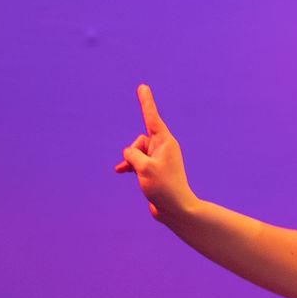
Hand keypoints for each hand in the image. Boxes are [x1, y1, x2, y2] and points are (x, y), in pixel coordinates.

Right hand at [114, 83, 192, 221]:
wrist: (176, 210)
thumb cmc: (164, 188)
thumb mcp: (143, 168)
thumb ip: (132, 155)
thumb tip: (128, 155)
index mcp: (166, 142)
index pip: (152, 117)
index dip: (145, 101)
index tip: (142, 87)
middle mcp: (164, 148)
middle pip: (140, 140)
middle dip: (134, 152)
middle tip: (144, 170)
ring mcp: (159, 159)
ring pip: (136, 152)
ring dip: (131, 162)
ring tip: (139, 177)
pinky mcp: (154, 169)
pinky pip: (137, 161)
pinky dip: (130, 166)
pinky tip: (120, 171)